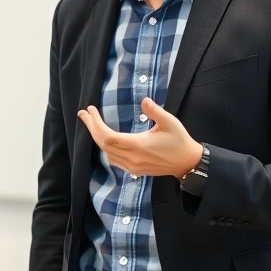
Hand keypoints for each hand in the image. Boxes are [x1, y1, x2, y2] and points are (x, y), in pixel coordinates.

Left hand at [78, 97, 201, 178]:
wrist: (187, 163)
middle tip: (83, 113)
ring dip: (96, 137)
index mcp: (139, 145)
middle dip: (91, 128)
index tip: (91, 110)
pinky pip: (113, 159)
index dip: (96, 124)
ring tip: (91, 122)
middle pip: (103, 144)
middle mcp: (132, 158)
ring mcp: (132, 166)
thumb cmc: (179, 141)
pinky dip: (104, 147)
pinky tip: (103, 138)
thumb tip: (144, 100)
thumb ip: (156, 111)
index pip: (108, 136)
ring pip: (106, 153)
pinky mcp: (134, 170)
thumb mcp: (171, 123)